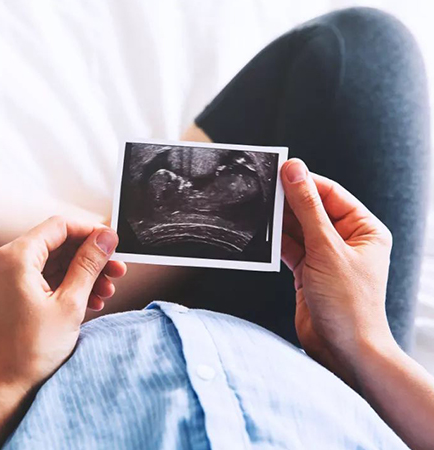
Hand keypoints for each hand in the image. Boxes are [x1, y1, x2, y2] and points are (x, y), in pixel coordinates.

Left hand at [0, 216, 125, 394]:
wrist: (0, 389)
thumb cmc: (28, 351)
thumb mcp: (70, 303)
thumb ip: (89, 265)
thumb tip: (106, 237)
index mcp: (16, 257)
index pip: (60, 226)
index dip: (91, 232)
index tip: (113, 244)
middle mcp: (5, 262)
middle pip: (57, 244)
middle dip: (90, 257)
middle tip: (116, 271)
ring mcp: (5, 279)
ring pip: (52, 263)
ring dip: (82, 274)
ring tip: (107, 291)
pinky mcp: (9, 295)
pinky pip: (43, 280)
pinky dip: (66, 286)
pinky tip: (90, 301)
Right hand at [280, 159, 394, 384]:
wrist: (343, 350)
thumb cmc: (348, 304)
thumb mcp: (326, 248)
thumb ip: (307, 208)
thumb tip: (295, 171)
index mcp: (364, 229)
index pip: (331, 194)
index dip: (305, 182)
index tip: (280, 171)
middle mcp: (346, 240)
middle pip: (312, 210)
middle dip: (288, 203)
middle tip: (263, 191)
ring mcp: (326, 257)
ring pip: (298, 229)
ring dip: (279, 223)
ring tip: (258, 211)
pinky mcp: (308, 272)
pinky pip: (290, 248)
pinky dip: (276, 243)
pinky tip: (262, 235)